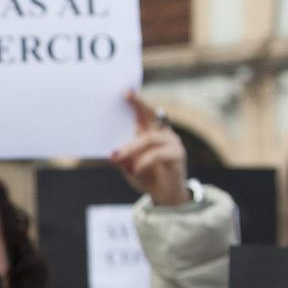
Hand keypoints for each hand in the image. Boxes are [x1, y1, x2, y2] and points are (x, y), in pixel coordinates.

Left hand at [109, 91, 187, 207]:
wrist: (165, 196)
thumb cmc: (146, 176)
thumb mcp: (128, 167)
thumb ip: (122, 158)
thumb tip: (109, 153)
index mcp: (149, 132)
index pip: (142, 113)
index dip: (136, 101)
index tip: (125, 91)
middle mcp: (162, 132)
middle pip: (151, 114)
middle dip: (138, 104)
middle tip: (125, 96)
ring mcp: (171, 143)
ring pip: (150, 139)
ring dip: (131, 147)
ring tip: (115, 156)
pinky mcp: (177, 156)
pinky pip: (159, 154)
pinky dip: (144, 161)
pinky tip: (134, 170)